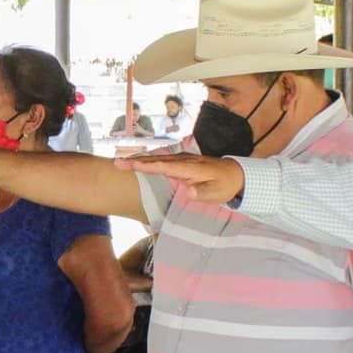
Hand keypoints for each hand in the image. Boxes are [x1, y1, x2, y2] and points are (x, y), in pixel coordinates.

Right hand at [119, 153, 244, 204]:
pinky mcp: (181, 162)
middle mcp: (184, 161)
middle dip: (136, 161)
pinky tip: (137, 162)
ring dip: (139, 160)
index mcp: (191, 168)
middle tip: (117, 163)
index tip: (132, 165)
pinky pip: (161, 161)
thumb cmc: (225, 185)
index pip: (166, 166)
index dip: (148, 166)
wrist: (235, 174)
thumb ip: (204, 192)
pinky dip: (148, 161)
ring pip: (157, 159)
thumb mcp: (218, 193)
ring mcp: (182, 160)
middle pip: (157, 160)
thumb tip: (190, 192)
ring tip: (120, 162)